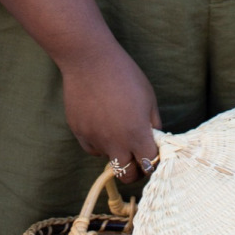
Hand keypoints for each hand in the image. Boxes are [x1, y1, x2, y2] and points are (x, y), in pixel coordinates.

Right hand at [60, 41, 160, 183]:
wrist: (89, 59)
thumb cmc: (124, 74)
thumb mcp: (149, 97)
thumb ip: (153, 123)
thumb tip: (155, 141)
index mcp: (137, 135)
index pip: (150, 165)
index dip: (153, 161)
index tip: (152, 154)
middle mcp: (115, 143)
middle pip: (128, 176)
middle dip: (135, 170)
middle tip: (136, 157)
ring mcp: (95, 139)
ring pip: (108, 159)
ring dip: (115, 150)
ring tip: (115, 124)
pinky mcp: (79, 133)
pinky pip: (92, 147)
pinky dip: (99, 142)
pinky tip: (101, 122)